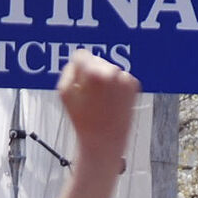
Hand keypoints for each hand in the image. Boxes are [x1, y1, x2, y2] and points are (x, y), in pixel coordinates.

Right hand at [54, 50, 139, 175]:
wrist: (105, 142)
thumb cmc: (84, 121)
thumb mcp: (64, 94)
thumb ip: (68, 71)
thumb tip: (78, 62)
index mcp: (93, 72)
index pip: (81, 55)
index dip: (77, 68)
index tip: (78, 80)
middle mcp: (112, 71)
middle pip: (96, 61)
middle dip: (92, 74)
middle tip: (89, 95)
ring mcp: (125, 79)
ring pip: (109, 69)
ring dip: (104, 81)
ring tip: (100, 102)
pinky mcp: (134, 87)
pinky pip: (121, 79)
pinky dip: (116, 88)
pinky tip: (111, 103)